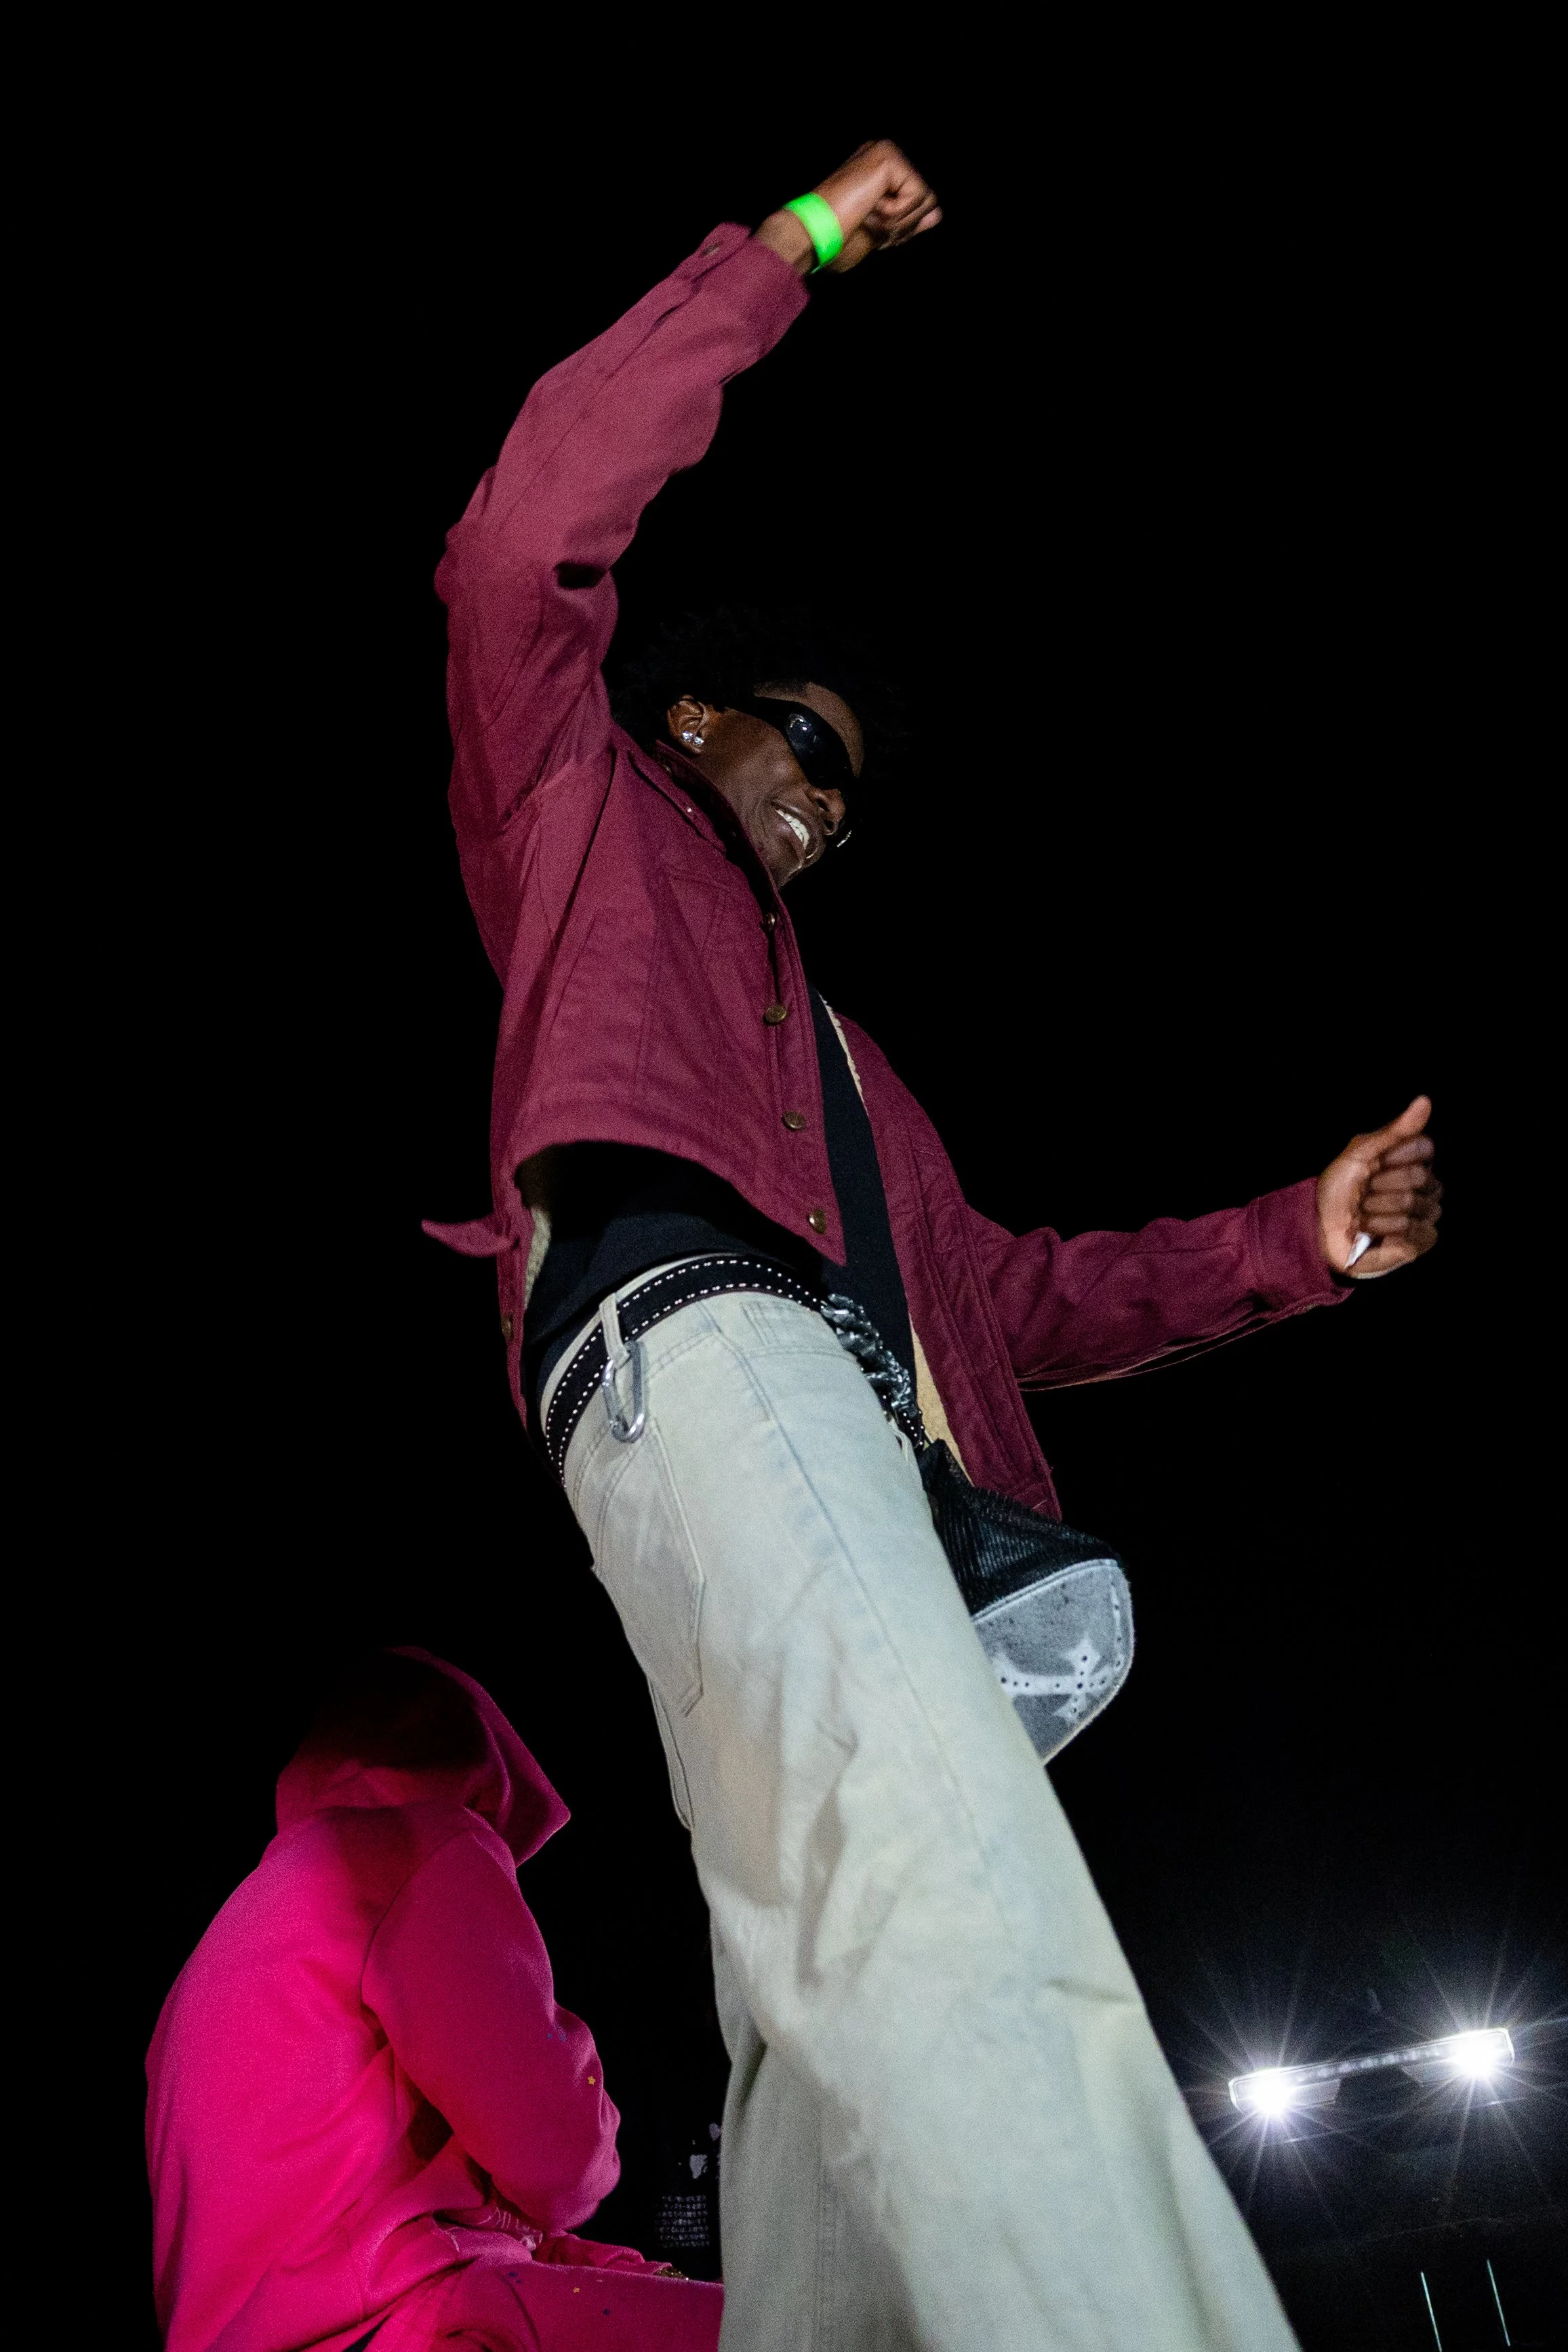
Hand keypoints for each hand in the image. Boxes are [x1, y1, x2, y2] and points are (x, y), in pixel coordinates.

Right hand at [754, 140, 941, 277]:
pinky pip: (919, 196)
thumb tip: (937, 213)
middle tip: (869, 223)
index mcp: (882, 171)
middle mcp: (885, 154)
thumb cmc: (838, 237)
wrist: (813, 234)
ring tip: (868, 215)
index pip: (919, 201)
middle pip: (928, 201)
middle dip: (903, 226)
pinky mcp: (889, 157)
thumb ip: (910, 219)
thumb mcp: (883, 231)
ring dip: (899, 222)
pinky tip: (869, 207)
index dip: (903, 227)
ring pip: (927, 200)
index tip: (872, 229)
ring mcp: (887, 152)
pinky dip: (896, 214)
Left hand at [1316, 1096, 1442, 1279]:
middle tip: (1363, 1193)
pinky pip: (1412, 1231)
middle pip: (1418, 1177)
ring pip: (1411, 1205)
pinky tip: (1371, 1232)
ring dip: (1375, 1210)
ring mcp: (1425, 1214)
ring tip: (1362, 1213)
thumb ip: (1394, 1131)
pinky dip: (1382, 1229)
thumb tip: (1425, 1100)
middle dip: (1379, 1185)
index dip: (1394, 1157)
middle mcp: (1425, 1186)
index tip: (1372, 1164)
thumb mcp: (1359, 1153)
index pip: (1424, 1148)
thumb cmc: (1338, 1188)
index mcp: (1412, 1162)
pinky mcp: (1420, 1241)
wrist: (1319, 1225)